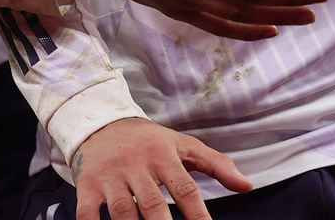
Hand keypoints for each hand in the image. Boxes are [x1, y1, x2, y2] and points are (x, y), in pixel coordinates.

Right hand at [72, 117, 251, 219]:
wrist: (101, 123)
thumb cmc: (149, 141)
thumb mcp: (183, 145)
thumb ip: (216, 164)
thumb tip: (247, 186)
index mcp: (163, 155)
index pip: (185, 189)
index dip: (198, 216)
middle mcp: (136, 165)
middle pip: (152, 204)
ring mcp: (110, 176)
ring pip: (122, 211)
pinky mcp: (87, 185)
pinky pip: (88, 212)